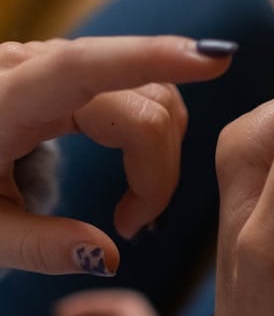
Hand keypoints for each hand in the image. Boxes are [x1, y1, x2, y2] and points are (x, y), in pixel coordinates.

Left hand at [0, 35, 234, 274]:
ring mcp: (53, 64)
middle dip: (158, 169)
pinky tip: (137, 173)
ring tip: (134, 208)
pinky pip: (138, 88)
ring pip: (150, 92)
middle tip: (131, 228)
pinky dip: (154, 134)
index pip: (81, 68)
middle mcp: (32, 69)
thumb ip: (39, 247)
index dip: (147, 59)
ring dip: (162, 152)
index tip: (210, 60)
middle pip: (140, 101)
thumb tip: (109, 257)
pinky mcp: (68, 71)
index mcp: (3, 101)